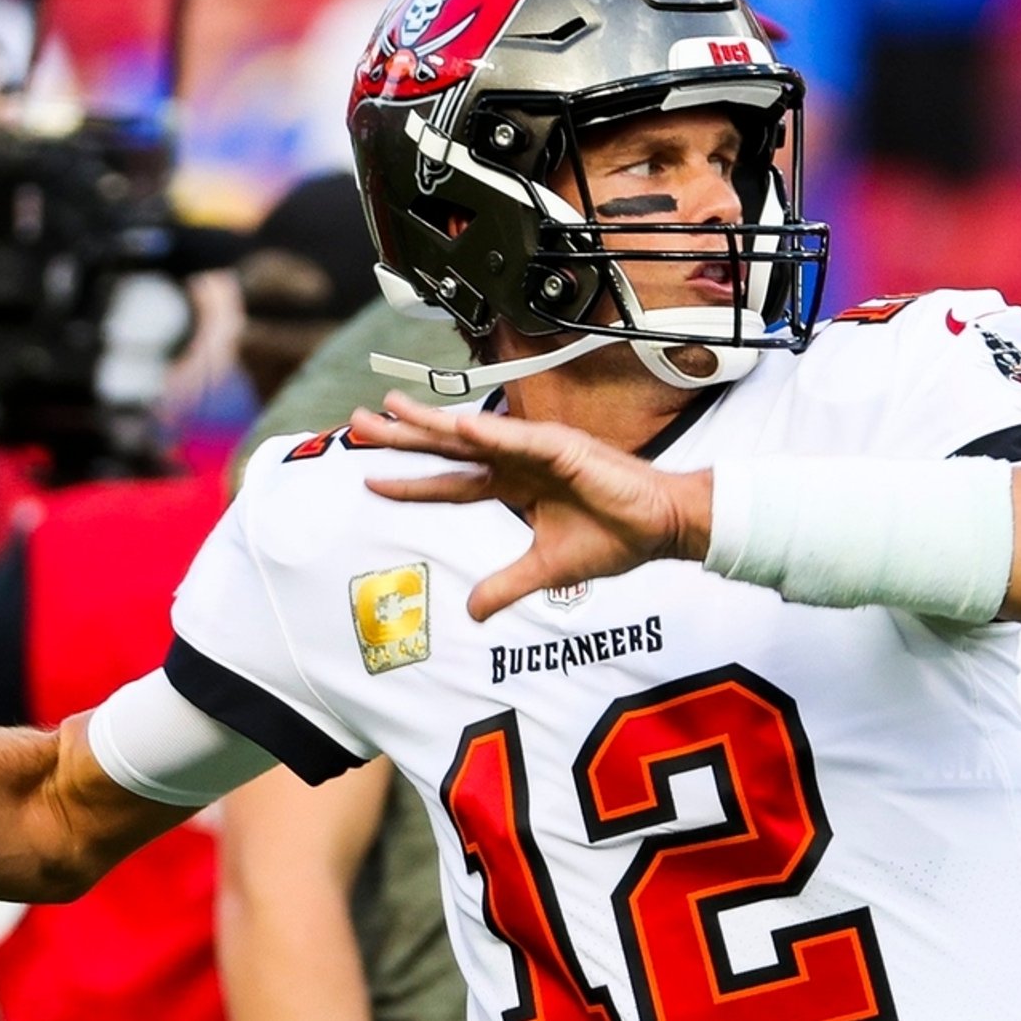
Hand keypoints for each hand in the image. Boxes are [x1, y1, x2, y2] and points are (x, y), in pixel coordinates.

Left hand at [347, 393, 711, 620]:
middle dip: (403, 436)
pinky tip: (458, 427)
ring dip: (433, 421)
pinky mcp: (564, 449)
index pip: (450, 484)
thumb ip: (506, 585)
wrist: (660, 528)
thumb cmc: (613, 537)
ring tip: (393, 409)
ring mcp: (538, 451)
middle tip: (360, 422)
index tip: (370, 480)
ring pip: (473, 434)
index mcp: (514, 486)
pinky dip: (490, 434)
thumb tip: (472, 611)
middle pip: (449, 448)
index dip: (411, 483)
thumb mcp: (545, 569)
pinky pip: (520, 441)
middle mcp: (519, 462)